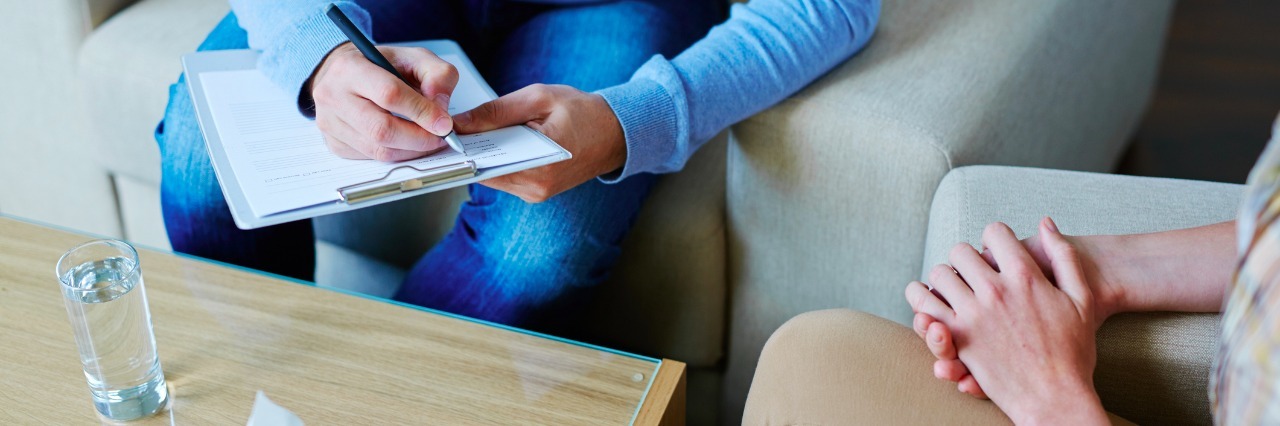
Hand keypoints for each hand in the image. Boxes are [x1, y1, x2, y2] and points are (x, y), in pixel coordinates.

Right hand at [309, 43, 458, 161]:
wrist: (343, 75)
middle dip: (419, 138)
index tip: (445, 123)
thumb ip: (437, 74)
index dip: (422, 112)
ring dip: (412, 150)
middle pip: (382, 129)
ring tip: (429, 140)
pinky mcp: (334, 143)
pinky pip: (371, 158)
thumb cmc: (380, 65)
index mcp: (350, 68)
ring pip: (378, 150)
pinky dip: (397, 155)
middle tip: (441, 137)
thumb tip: (441, 107)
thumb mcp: (414, 57)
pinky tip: (408, 143)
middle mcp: (333, 96)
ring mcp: (330, 123)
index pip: (389, 94)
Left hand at [453, 84, 625, 202]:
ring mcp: (536, 194)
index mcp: (539, 166)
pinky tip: (499, 142)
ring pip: (493, 176)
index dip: (462, 150)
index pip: (483, 166)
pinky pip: (506, 177)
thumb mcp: (539, 98)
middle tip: (461, 127)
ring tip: (482, 132)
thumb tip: (460, 124)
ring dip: (485, 155)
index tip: (448, 133)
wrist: (615, 133)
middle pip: (485, 173)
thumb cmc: (582, 111)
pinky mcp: (536, 192)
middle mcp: (536, 188)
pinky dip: (498, 160)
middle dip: (472, 151)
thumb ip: (497, 111)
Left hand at [905, 219, 1108, 424]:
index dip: (994, 238)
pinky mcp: (957, 338)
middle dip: (966, 258)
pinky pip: (923, 305)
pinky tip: (927, 301)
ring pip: (939, 273)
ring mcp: (973, 314)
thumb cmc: (1075, 352)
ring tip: (953, 287)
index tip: (995, 251)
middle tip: (973, 272)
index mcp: (1026, 277)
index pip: (995, 233)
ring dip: (944, 277)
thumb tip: (1045, 222)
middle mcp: (995, 291)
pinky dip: (920, 298)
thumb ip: (1064, 256)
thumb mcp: (1082, 298)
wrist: (1057, 398)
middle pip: (961, 251)